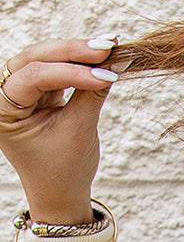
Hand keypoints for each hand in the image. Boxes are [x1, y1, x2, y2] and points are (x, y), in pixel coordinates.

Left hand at [0, 37, 122, 222]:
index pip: (34, 76)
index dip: (70, 71)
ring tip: (108, 48)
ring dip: (77, 53)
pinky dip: (79, 64)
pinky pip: (57, 69)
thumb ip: (93, 93)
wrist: (62, 195)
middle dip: (72, 52)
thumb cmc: (63, 171)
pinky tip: (101, 58)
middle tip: (107, 47)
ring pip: (45, 58)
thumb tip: (115, 62)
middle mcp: (4, 96)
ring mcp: (21, 92)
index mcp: (2, 110)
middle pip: (35, 58)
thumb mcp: (79, 131)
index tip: (105, 74)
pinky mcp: (38, 92)